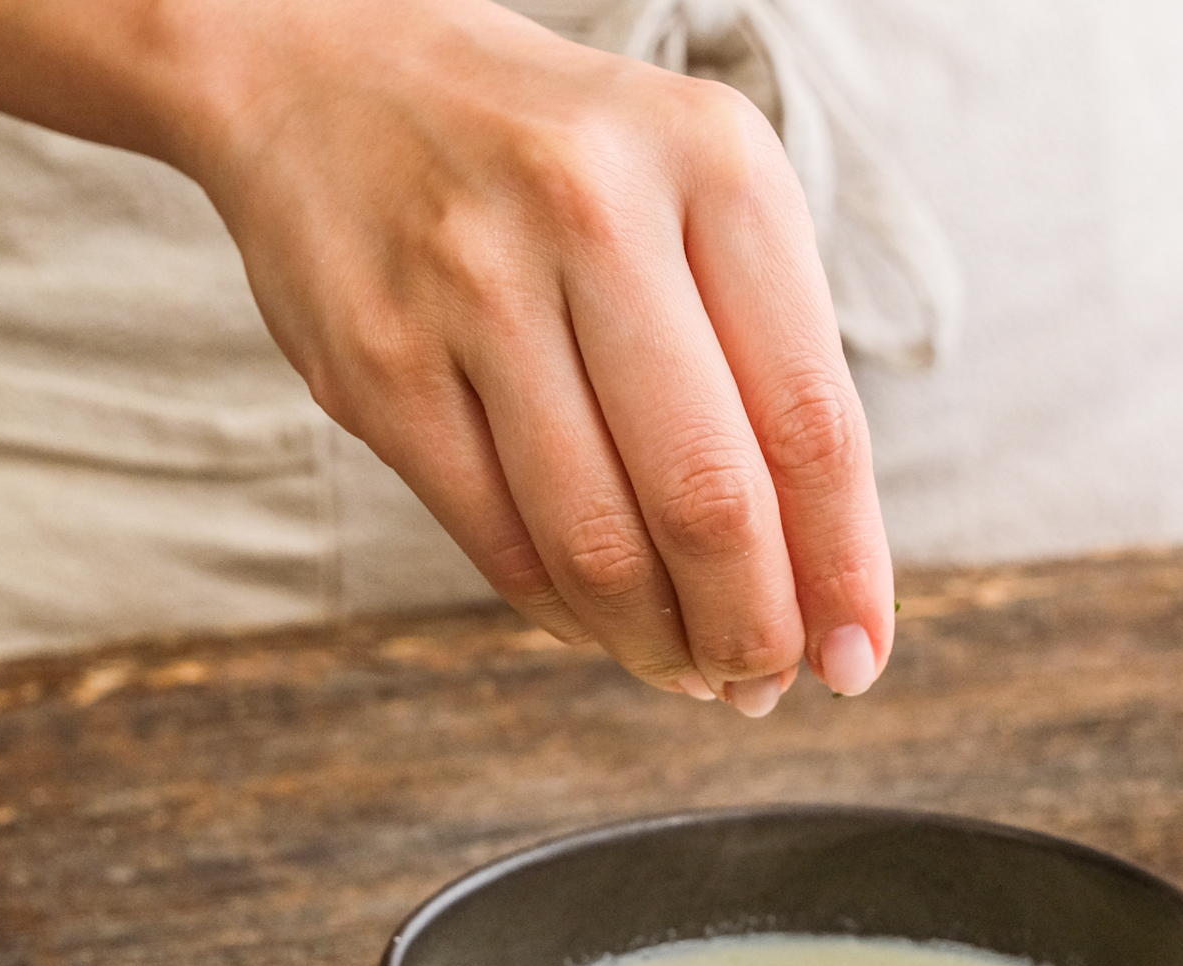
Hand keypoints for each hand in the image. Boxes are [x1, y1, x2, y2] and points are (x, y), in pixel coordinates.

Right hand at [175, 0, 893, 713]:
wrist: (325, 65)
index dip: (844, 570)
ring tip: (692, 669)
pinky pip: (501, 548)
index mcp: (715, 165)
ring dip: (662, 644)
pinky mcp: (378, 366)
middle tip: (766, 683)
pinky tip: (606, 627)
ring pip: (597, 545)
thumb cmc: (558, 161)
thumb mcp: (697, 200)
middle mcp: (593, 210)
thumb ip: (766, 367)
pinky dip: (570, 619)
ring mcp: (472, 288)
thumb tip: (815, 586)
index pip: (812, 421)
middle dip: (754, 631)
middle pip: (710, 500)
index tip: (858, 658)